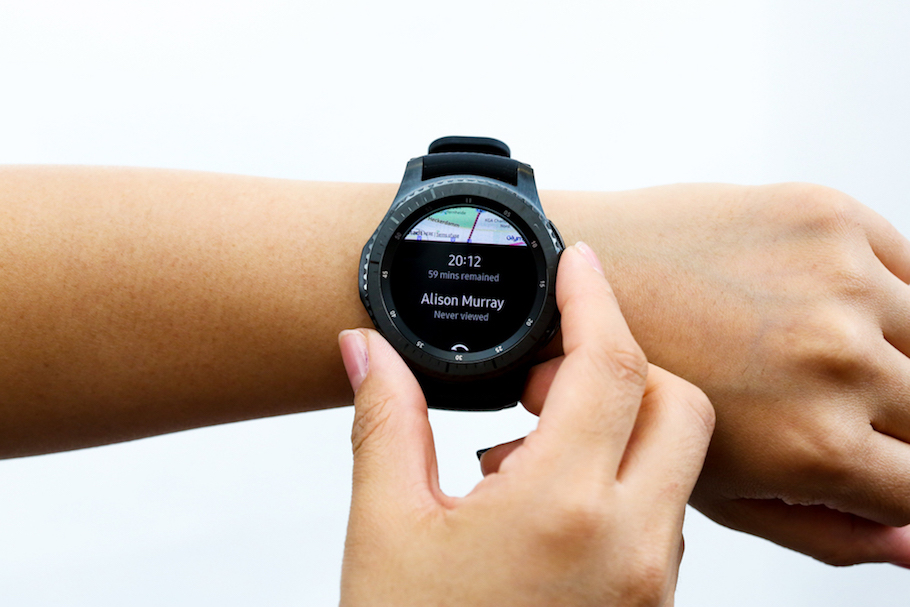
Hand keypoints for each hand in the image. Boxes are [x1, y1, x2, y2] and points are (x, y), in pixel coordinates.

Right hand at [337, 244, 713, 606]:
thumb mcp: (386, 527)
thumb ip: (385, 422)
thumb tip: (366, 351)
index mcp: (562, 510)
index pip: (609, 366)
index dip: (594, 299)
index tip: (577, 263)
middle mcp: (629, 544)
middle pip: (676, 403)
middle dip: (620, 364)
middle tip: (543, 377)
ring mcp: (649, 580)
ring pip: (678, 460)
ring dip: (621, 424)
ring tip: (530, 441)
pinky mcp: (648, 603)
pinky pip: (664, 512)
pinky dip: (623, 476)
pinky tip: (547, 496)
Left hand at [552, 183, 909, 565]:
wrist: (580, 276)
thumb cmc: (636, 385)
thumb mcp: (718, 491)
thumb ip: (825, 531)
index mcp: (813, 442)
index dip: (898, 483)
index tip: (877, 463)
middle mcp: (838, 361)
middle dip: (892, 420)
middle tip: (830, 402)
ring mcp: (839, 282)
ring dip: (892, 354)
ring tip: (815, 351)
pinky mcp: (829, 217)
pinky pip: (906, 266)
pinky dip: (882, 292)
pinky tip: (822, 301)